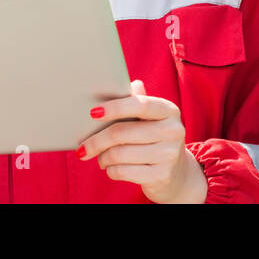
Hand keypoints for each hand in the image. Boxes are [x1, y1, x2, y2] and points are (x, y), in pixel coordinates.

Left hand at [77, 79, 206, 203]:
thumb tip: (131, 84)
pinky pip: (122, 171)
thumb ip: (139, 102)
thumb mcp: (150, 120)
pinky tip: (112, 168)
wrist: (175, 173)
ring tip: (101, 158)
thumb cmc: (154, 140)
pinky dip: (110, 170)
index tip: (93, 113)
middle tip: (83, 148)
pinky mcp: (161, 175)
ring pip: (118, 154)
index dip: (114, 108)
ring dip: (103, 158)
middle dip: (96, 141)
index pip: (140, 104)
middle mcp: (173, 130)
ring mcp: (169, 154)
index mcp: (169, 110)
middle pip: (121, 132)